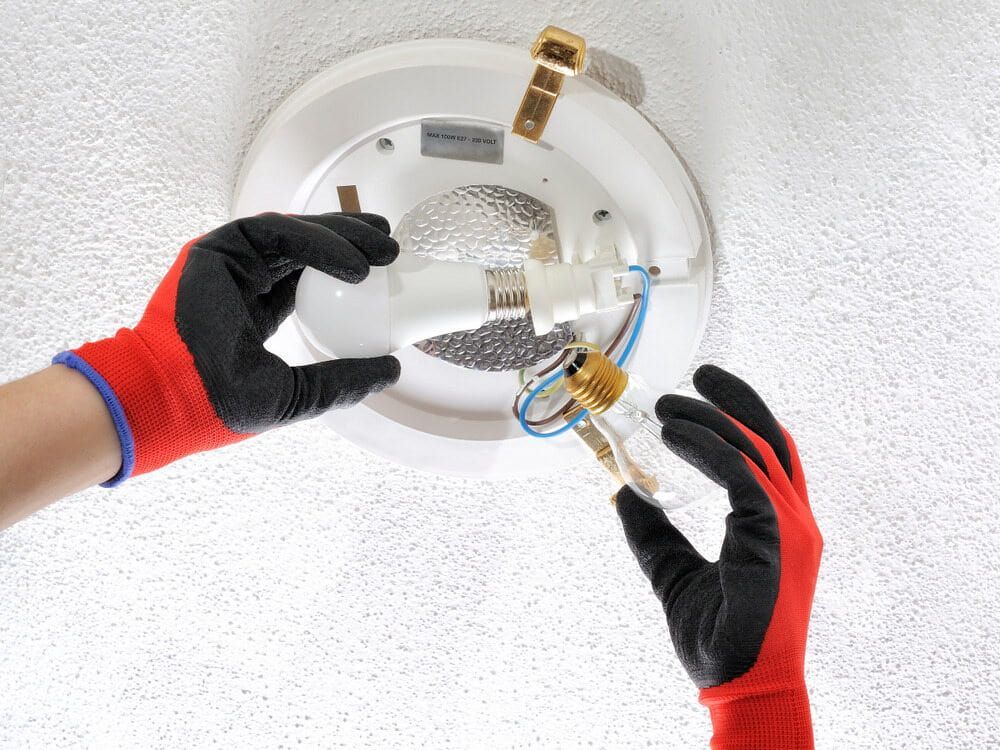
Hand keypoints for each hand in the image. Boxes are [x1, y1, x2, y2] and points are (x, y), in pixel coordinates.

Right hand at [55, 213, 400, 484]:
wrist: (177, 400)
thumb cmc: (222, 404)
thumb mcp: (299, 392)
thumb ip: (341, 379)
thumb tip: (390, 371)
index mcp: (254, 310)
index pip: (307, 277)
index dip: (345, 267)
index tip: (383, 269)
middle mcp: (242, 280)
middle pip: (305, 249)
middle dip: (352, 240)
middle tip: (392, 246)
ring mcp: (229, 262)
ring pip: (295, 234)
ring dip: (343, 235)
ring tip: (384, 248)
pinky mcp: (218, 248)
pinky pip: (278, 233)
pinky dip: (319, 241)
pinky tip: (353, 261)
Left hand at [616, 365, 821, 749]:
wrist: (740, 686)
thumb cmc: (720, 637)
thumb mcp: (675, 572)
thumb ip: (655, 533)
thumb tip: (625, 494)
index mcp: (778, 526)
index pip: (769, 452)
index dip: (742, 413)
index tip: (705, 388)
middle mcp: (791, 519)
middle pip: (772, 437)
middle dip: (735, 399)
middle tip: (698, 373)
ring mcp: (789, 527)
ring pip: (755, 448)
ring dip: (710, 418)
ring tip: (667, 406)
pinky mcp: (774, 537)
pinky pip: (742, 474)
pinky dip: (709, 446)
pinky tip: (676, 434)